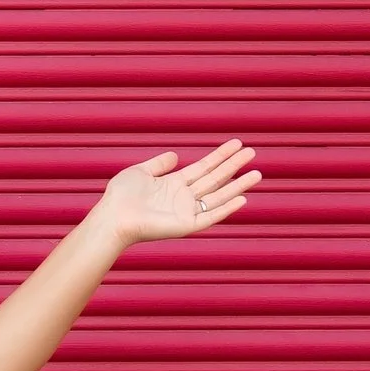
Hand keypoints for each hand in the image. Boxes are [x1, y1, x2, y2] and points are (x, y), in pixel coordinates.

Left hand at [93, 139, 259, 246]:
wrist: (113, 217)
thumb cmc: (120, 196)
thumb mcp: (140, 172)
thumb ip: (159, 164)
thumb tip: (175, 156)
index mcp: (174, 184)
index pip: (204, 167)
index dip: (220, 156)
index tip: (237, 144)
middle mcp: (183, 198)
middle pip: (215, 179)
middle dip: (233, 166)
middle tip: (252, 152)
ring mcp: (186, 212)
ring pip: (218, 196)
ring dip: (238, 185)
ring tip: (256, 173)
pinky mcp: (185, 226)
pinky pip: (211, 217)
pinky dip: (227, 208)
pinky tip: (242, 198)